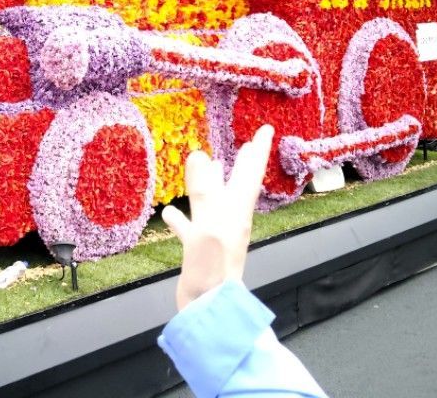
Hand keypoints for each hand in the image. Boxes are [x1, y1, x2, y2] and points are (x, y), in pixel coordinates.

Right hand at [162, 124, 273, 310]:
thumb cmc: (213, 267)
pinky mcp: (200, 249)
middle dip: (243, 162)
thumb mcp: (209, 223)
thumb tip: (199, 155)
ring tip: (208, 164)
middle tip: (247, 143)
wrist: (208, 308)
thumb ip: (204, 190)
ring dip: (211, 183)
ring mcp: (215, 234)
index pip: (250, 172)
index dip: (258, 149)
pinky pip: (191, 225)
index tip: (266, 128)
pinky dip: (182, 216)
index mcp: (237, 210)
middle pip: (237, 183)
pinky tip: (170, 211)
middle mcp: (230, 219)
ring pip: (214, 201)